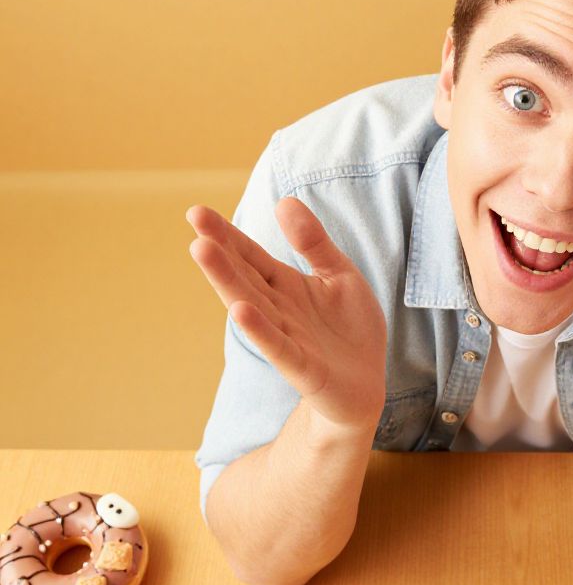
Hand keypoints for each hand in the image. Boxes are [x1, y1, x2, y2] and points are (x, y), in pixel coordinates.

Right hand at [186, 198, 386, 431]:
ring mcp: (287, 337)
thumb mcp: (340, 274)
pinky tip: (240, 311)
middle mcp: (278, 309)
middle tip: (194, 222)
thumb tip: (284, 201)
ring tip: (203, 251)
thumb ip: (314, 242)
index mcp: (284, 285)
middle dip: (220, 250)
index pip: (250, 255)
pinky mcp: (302, 367)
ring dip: (228, 281)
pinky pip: (278, 346)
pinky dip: (259, 330)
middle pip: (244, 276)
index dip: (226, 234)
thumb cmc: (349, 329)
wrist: (366, 384)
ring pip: (252, 306)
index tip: (196, 211)